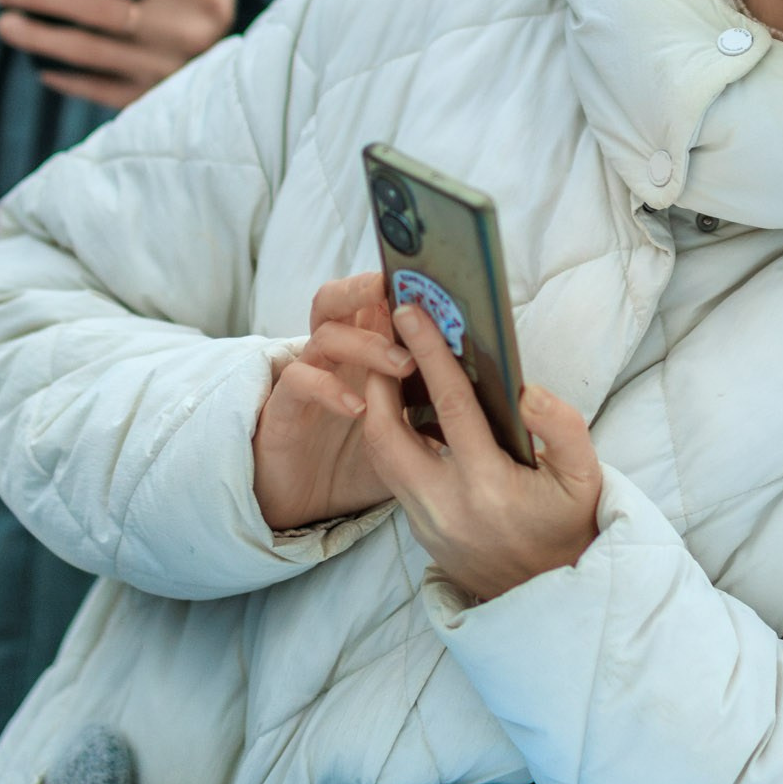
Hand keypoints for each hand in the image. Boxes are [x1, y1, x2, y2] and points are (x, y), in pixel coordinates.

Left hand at [0, 0, 236, 108]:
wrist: (254, 70)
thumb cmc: (200, 4)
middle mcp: (185, 29)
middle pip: (103, 8)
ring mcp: (168, 69)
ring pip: (90, 51)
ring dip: (41, 36)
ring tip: (7, 22)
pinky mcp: (155, 99)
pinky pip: (98, 88)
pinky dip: (65, 75)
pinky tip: (40, 61)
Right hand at [253, 273, 414, 530]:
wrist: (304, 501)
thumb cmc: (359, 460)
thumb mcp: (408, 431)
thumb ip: (437, 407)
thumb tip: (499, 398)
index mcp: (360, 351)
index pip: (371, 303)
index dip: (395, 286)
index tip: (431, 281)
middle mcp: (330, 356)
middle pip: (335, 301)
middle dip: (364, 290)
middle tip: (401, 296)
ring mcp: (305, 377)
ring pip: (325, 337)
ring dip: (366, 345)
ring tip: (404, 365)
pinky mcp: (284, 408)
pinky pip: (300, 382)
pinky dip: (328, 388)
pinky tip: (358, 406)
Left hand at [359, 301, 601, 601]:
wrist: (550, 594)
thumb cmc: (569, 524)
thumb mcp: (585, 476)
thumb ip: (563, 427)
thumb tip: (525, 391)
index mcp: (490, 486)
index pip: (450, 407)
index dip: (429, 354)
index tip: (410, 312)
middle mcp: (446, 504)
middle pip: (387, 431)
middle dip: (378, 377)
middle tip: (383, 336)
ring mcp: (426, 521)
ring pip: (379, 454)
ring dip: (377, 405)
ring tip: (389, 365)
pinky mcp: (417, 529)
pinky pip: (391, 474)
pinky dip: (389, 436)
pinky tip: (402, 408)